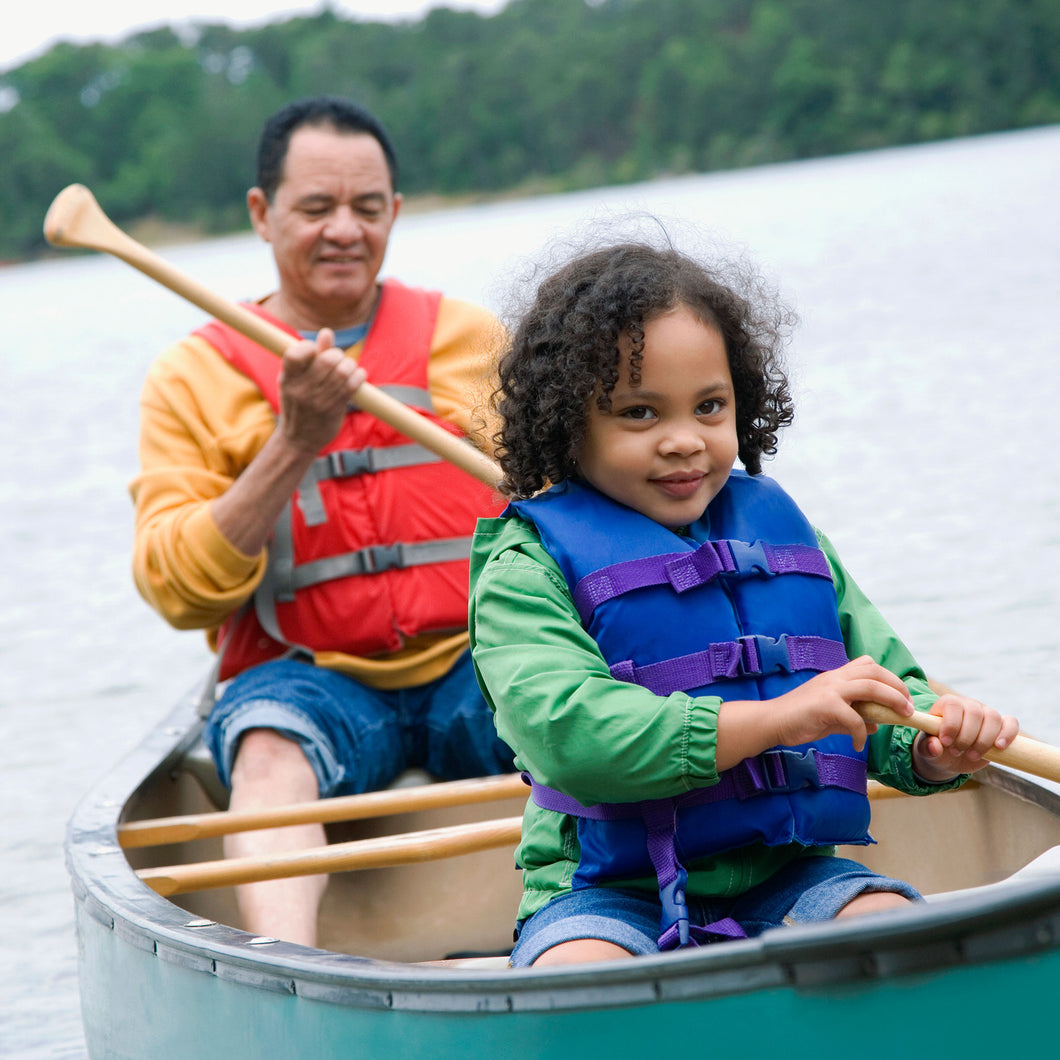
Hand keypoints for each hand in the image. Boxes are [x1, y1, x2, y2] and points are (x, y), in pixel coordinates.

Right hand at [278, 328, 366, 453]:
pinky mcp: (334, 409)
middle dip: (337, 355)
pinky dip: (359, 375)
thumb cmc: (297, 404)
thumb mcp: (296, 380)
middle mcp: (301, 390)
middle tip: (338, 360)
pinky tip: (357, 376)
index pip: (296, 353)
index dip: (309, 346)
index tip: (314, 350)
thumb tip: (327, 332)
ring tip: (348, 368)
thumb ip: (312, 355)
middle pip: (327, 360)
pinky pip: (352, 385)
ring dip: (350, 365)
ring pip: (342, 372)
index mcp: (287, 378)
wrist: (298, 439)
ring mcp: (318, 401)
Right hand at [769, 655, 914, 752]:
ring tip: (902, 716)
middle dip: (897, 687)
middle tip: (908, 706)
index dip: (888, 677)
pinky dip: (862, 733)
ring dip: (892, 701)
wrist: (772, 721)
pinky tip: (859, 744)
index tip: (900, 695)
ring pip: (871, 686)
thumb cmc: (799, 718)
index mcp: (836, 676)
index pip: (867, 664)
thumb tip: (874, 725)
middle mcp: (835, 678)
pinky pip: (854, 718)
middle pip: (875, 671)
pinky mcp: (825, 705)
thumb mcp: (831, 716)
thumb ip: (853, 717)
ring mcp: (830, 689)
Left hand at [911, 694, 1019, 780]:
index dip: (951, 723)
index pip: (953, 705)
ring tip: (972, 756)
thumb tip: (935, 747)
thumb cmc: (937, 748)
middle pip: (974, 712)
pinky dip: (1008, 734)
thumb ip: (927, 747)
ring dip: (984, 740)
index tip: (946, 742)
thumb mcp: (927, 749)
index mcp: (947, 704)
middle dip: (966, 736)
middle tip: (956, 752)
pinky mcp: (1001, 726)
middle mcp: (968, 705)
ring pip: (992, 718)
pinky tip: (999, 747)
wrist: (951, 758)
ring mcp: (986, 714)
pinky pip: (1011, 723)